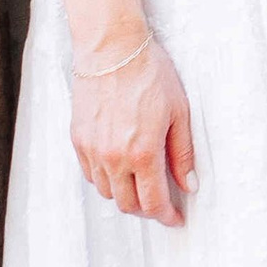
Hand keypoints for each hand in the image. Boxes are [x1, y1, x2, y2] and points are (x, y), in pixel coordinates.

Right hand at [69, 30, 196, 224]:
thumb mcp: (179, 113)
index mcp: (143, 153)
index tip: (176, 218)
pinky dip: (106, 178)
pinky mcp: (78, 139)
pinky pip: (90, 173)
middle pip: (127, 204)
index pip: (153, 202)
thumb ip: (182, 154)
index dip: (167, 216)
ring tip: (141, 183)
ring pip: (107, 192)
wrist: (112, 48)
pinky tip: (119, 167)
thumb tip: (188, 185)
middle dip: (147, 209)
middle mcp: (113, 158)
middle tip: (161, 202)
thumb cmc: (150, 74)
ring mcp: (92, 150)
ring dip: (125, 194)